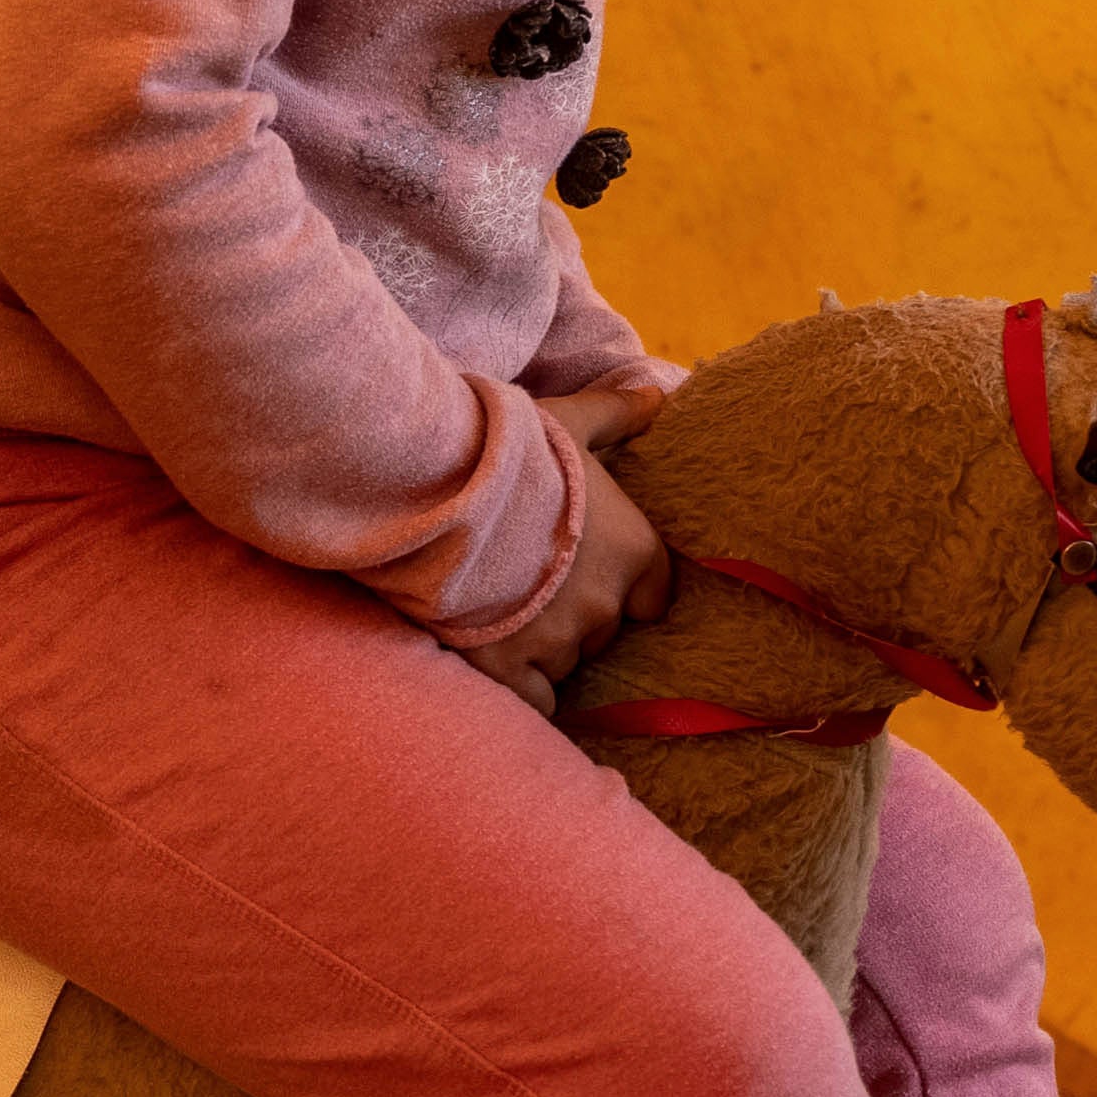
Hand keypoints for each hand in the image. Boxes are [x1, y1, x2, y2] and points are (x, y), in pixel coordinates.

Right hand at [468, 360, 683, 701]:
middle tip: (525, 582)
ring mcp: (557, 643)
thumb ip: (616, 414)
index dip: (624, 591)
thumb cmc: (507, 450)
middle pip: (601, 633)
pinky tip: (489, 654)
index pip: (654, 596)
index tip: (586, 574)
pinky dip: (517, 684)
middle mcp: (605, 605)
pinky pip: (533, 700)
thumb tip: (659, 395)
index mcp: (633, 550)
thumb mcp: (567, 421)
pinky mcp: (507, 669)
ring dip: (537, 646)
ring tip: (495, 609)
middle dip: (571, 616)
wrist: (437, 489)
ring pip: (562, 664)